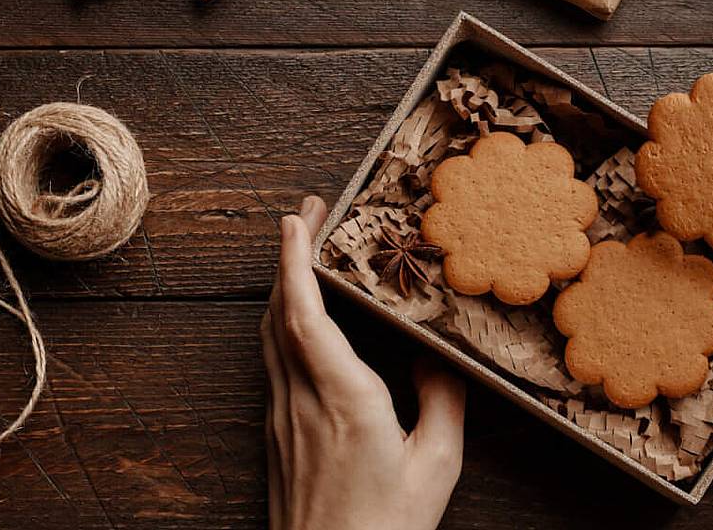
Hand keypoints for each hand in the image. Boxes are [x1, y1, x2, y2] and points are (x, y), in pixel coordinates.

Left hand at [263, 196, 466, 529]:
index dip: (296, 262)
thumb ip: (442, 402)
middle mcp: (302, 402)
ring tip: (304, 254)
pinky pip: (274, 363)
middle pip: (279, 314)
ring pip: (270, 337)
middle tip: (308, 214)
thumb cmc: (384, 528)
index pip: (305, 316)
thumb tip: (437, 359)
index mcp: (343, 400)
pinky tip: (303, 321)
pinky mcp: (278, 436)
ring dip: (282, 288)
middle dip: (288, 258)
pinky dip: (284, 325)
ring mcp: (283, 419)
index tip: (297, 219)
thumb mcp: (436, 466)